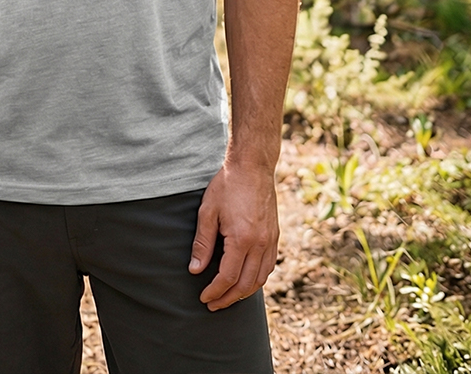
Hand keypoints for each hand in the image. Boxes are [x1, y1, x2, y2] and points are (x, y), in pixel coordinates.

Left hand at [189, 160, 279, 310]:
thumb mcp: (208, 211)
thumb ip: (202, 243)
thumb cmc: (227, 186)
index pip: (227, 277)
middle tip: (213, 304)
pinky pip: (268, 266)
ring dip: (244, 292)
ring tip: (228, 297)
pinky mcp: (275, 236)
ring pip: (260, 279)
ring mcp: (271, 241)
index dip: (215, 291)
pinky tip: (246, 280)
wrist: (253, 167)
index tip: (204, 298)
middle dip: (228, 298)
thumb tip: (195, 270)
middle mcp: (260, 244)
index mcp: (242, 239)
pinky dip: (257, 279)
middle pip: (245, 284)